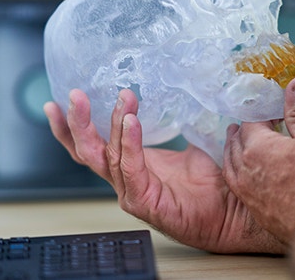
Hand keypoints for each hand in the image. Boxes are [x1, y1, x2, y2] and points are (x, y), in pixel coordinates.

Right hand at [44, 88, 286, 253]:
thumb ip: (177, 119)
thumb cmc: (213, 182)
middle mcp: (127, 178)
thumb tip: (180, 86)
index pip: (91, 145)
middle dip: (77, 123)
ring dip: (112, 123)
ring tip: (123, 97)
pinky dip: (128, 144)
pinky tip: (131, 122)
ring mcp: (133, 192)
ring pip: (107, 156)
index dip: (72, 125)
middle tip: (75, 95)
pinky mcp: (145, 203)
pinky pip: (130, 169)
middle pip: (87, 151)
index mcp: (132, 163)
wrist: (235, 209)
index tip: (59, 102)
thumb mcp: (190, 142)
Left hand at [223, 76, 294, 244]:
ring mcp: (249, 193)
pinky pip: (240, 185)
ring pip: (234, 164)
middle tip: (258, 122)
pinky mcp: (257, 211)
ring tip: (247, 143)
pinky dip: (243, 172)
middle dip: (247, 129)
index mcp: (257, 147)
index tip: (272, 106)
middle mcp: (246, 170)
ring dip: (240, 151)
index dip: (262, 110)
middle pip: (238, 141)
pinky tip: (254, 173)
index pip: (251, 120)